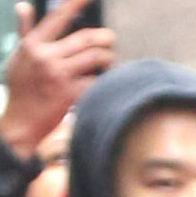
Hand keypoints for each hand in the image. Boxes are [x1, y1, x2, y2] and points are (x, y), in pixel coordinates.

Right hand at [0, 0, 114, 159]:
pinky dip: (107, 81)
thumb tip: (24, 6)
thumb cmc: (22, 88)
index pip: (58, 18)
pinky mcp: (70, 94)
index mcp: (34, 44)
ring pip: (97, 58)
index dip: (76, 4)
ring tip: (108, 63)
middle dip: (104, 38)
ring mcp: (58, 75)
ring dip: (108, 59)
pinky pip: (98, 81)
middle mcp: (46, 56)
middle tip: (110, 39)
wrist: (21, 121)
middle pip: (86, 38)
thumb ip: (26, 31)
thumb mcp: (19, 56)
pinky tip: (107, 83)